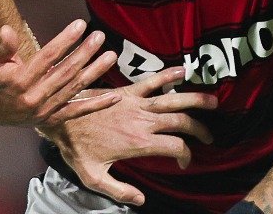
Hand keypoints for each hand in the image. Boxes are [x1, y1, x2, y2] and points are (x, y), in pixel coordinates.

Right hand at [0, 21, 119, 126]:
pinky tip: (115, 95)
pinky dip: (97, 105)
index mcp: (21, 81)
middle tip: (99, 36)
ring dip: (95, 72)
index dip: (65, 40)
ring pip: (75, 88)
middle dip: (85, 52)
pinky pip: (78, 111)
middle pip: (66, 71)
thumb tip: (6, 29)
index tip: (80, 25)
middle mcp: (36, 97)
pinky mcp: (54, 119)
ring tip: (111, 56)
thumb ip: (2, 47)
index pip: (48, 57)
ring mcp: (47, 110)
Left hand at [40, 66, 217, 207]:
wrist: (58, 117)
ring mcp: (135, 103)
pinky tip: (183, 70)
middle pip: (181, 121)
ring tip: (213, 102)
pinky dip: (168, 75)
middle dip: (199, 129)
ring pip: (172, 99)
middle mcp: (141, 121)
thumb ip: (119, 191)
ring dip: (195, 99)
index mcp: (138, 142)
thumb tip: (141, 200)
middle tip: (209, 136)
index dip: (186, 155)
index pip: (176, 147)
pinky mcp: (126, 91)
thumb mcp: (94, 177)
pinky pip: (151, 80)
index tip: (184, 162)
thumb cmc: (75, 148)